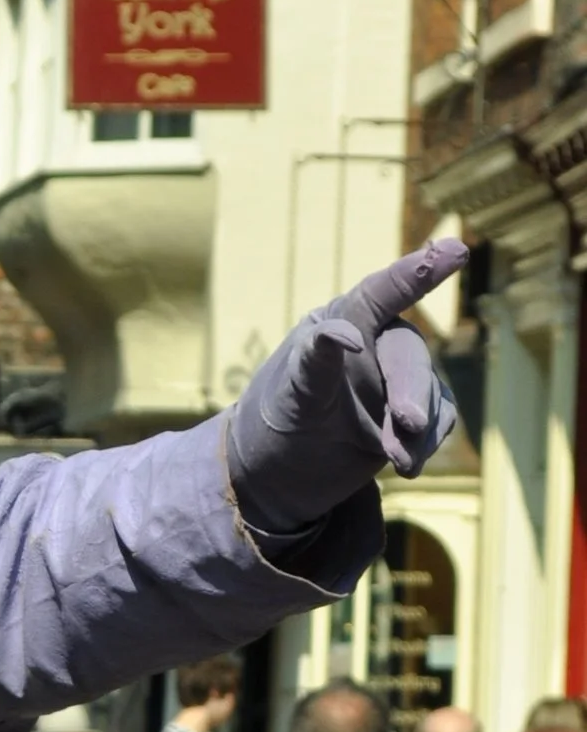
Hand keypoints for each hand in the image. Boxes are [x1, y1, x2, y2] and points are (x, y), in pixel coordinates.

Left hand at [224, 237, 465, 530]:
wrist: (275, 480)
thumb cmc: (275, 425)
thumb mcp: (292, 396)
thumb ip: (317, 360)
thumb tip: (349, 333)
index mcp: (341, 323)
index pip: (383, 291)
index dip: (420, 271)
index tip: (456, 251)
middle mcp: (373, 344)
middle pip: (409, 355)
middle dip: (411, 391)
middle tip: (408, 426)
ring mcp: (392, 381)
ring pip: (429, 392)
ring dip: (420, 428)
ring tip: (401, 464)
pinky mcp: (407, 417)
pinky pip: (436, 421)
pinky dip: (427, 442)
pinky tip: (409, 466)